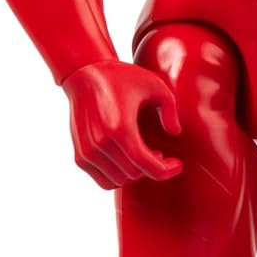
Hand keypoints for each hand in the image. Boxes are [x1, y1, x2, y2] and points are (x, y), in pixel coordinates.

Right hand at [63, 60, 181, 188]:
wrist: (84, 74)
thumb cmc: (121, 78)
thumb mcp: (155, 85)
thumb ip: (170, 110)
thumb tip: (174, 133)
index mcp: (120, 128)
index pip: (146, 165)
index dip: (166, 171)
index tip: (177, 165)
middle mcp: (101, 143)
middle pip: (134, 174)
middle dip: (153, 168)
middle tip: (160, 154)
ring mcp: (87, 152)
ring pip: (118, 181)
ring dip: (135, 173)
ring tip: (143, 154)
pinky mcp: (80, 156)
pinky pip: (103, 181)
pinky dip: (119, 176)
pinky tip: (127, 159)